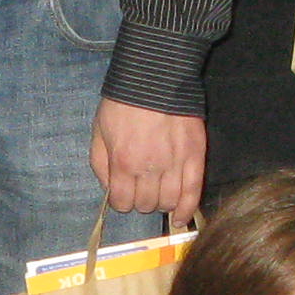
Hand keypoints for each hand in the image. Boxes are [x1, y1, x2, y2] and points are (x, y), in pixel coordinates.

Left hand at [91, 99, 204, 222]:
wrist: (155, 77)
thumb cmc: (122, 103)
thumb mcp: (98, 132)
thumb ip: (101, 165)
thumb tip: (110, 191)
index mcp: (124, 162)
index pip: (123, 203)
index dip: (121, 201)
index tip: (123, 193)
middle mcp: (150, 168)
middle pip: (146, 204)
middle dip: (141, 200)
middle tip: (141, 187)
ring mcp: (176, 164)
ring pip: (169, 201)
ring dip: (161, 203)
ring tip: (159, 194)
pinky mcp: (196, 156)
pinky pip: (193, 192)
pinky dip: (187, 209)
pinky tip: (181, 218)